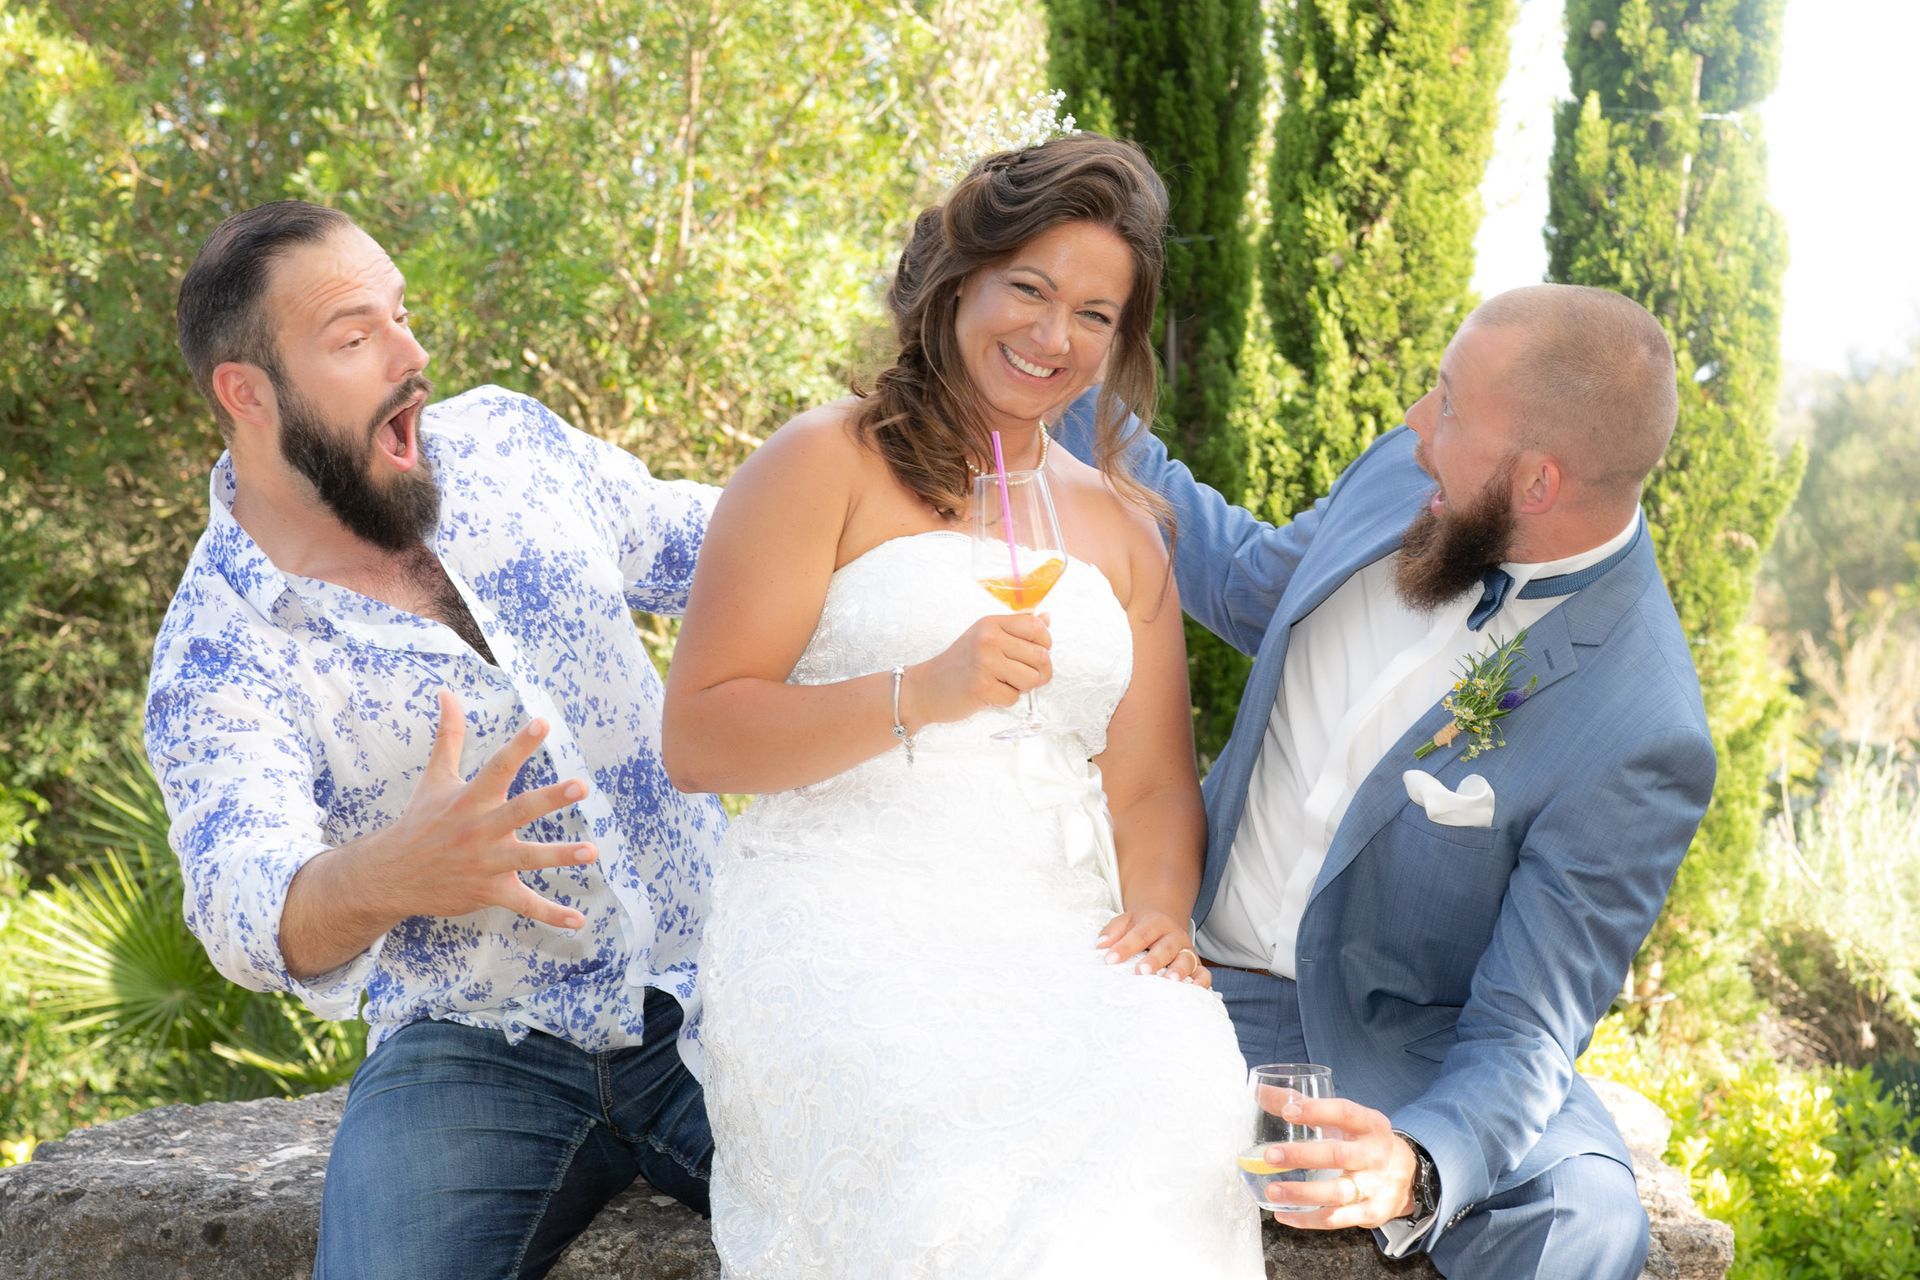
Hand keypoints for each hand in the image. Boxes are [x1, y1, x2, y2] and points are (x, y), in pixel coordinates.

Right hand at [379, 691, 599, 928]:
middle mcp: (480, 829)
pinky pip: (525, 905)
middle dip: (550, 799)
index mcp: (470, 799)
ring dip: (560, 855)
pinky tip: (580, 922)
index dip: (520, 744)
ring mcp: (486, 862)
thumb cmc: (421, 821)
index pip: (499, 766)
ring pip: (528, 858)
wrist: (391, 875)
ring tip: (593, 851)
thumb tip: (447, 693)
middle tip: (581, 786)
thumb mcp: (435, 777)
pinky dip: (552, 915)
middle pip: (519, 811)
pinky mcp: (490, 892)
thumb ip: (450, 736)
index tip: (543, 723)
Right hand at [904, 612, 1051, 726]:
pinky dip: (1005, 700)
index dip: (1045, 645)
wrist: (926, 688)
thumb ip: (1017, 628)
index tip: (1033, 655)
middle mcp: (988, 639)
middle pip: (1040, 657)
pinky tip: (990, 693)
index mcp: (992, 623)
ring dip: (1022, 688)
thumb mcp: (985, 637)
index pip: (1037, 628)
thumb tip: (1046, 618)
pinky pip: (1013, 698)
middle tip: (1023, 677)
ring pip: (1031, 679)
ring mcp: (984, 662)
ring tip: (1004, 684)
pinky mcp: (980, 687)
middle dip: (1039, 673)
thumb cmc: (961, 664)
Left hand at [1094, 910, 1210, 987]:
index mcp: (1155, 922)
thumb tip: (1101, 945)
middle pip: (1165, 947)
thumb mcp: (1126, 921)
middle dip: (1154, 960)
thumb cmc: (1140, 927)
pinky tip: (1194, 990)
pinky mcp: (1197, 965)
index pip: (1140, 934)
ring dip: (1179, 970)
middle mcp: (1174, 936)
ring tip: (1169, 981)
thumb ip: (1113, 931)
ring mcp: (1186, 950)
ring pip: (1186, 959)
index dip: (1125, 947)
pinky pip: (1204, 973)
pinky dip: (1202, 981)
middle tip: (1141, 972)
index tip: (1109, 960)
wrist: (1164, 922)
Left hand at [1256, 1094, 1417, 1228]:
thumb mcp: (1344, 1120)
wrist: (1406, 1175)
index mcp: (1370, 1125)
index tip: (1287, 1112)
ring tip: (1271, 1190)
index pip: (1344, 1113)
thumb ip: (1304, 1105)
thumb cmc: (1361, 1141)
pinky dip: (1308, 1220)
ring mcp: (1375, 1186)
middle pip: (1338, 1155)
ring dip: (1302, 1193)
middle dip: (1302, 1156)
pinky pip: (1336, 1220)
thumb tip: (1259, 1092)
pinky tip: (1282, 1214)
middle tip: (1269, 1156)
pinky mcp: (1371, 1213)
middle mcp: (1375, 1155)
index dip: (1316, 1111)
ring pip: (1337, 1193)